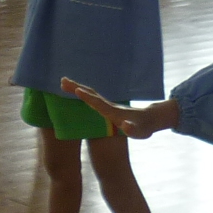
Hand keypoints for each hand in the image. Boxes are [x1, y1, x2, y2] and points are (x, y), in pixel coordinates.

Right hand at [60, 81, 179, 138]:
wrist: (151, 119)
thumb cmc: (144, 127)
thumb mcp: (140, 132)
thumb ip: (132, 129)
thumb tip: (126, 125)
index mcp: (113, 112)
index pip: (98, 103)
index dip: (88, 97)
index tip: (77, 90)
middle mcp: (108, 106)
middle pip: (91, 94)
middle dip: (76, 88)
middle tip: (62, 80)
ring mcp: (107, 105)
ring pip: (90, 94)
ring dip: (77, 88)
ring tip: (64, 82)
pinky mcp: (107, 107)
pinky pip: (91, 97)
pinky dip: (82, 92)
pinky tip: (76, 91)